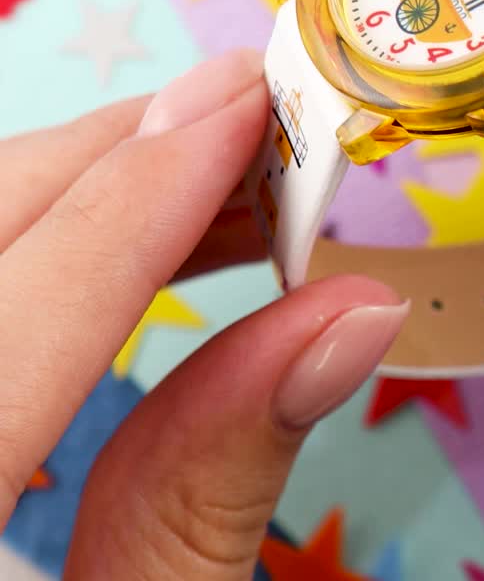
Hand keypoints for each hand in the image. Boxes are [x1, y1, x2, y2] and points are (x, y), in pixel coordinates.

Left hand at [1, 49, 405, 577]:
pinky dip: (43, 241)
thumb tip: (351, 314)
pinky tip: (133, 246)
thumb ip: (220, 478)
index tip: (248, 105)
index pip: (20, 303)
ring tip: (216, 181)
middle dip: (115, 154)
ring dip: (85, 187)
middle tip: (248, 121)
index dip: (147, 189)